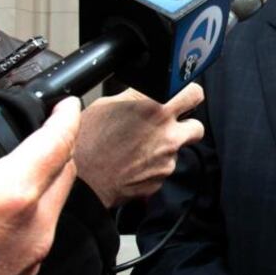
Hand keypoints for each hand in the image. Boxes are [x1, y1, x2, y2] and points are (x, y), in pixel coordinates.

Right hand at [75, 83, 204, 207]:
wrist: (78, 182)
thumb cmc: (86, 141)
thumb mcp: (107, 104)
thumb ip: (137, 98)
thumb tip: (147, 94)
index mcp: (156, 108)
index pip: (194, 93)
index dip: (188, 94)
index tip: (183, 97)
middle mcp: (167, 134)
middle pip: (197, 126)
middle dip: (185, 125)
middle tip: (167, 126)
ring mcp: (166, 160)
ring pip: (179, 150)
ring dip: (165, 149)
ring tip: (139, 148)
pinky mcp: (160, 180)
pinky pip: (164, 170)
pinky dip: (154, 167)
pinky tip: (134, 163)